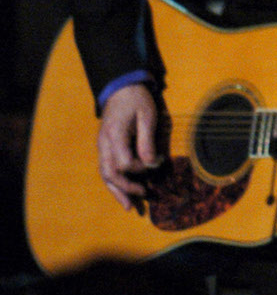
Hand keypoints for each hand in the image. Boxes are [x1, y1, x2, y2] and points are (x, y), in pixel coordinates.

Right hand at [97, 83, 162, 210]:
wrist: (121, 88)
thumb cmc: (136, 100)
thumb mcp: (147, 115)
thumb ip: (147, 140)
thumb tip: (151, 163)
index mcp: (114, 136)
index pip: (124, 163)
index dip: (141, 167)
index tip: (157, 162)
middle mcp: (104, 144)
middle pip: (109, 174)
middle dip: (126, 189)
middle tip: (144, 195)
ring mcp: (102, 147)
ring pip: (105, 175)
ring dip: (117, 192)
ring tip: (130, 207)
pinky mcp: (105, 148)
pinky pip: (106, 169)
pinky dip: (114, 183)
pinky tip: (124, 193)